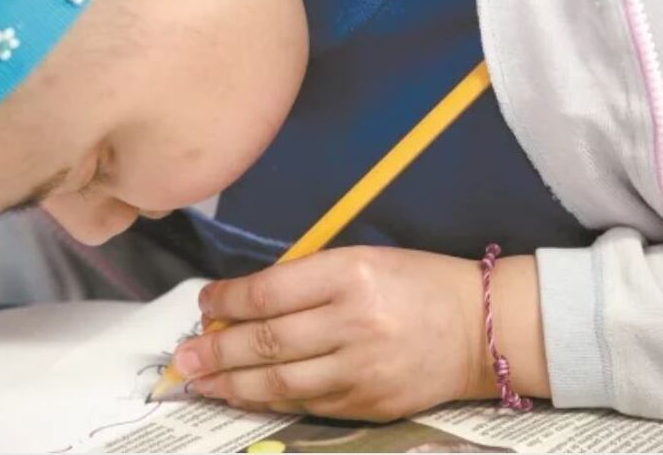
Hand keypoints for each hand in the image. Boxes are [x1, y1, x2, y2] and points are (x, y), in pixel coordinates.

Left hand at [170, 246, 496, 421]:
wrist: (480, 328)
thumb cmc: (416, 283)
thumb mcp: (363, 259)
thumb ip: (305, 279)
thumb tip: (243, 302)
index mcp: (350, 274)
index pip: (269, 292)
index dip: (227, 300)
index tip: (204, 302)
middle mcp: (353, 322)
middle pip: (266, 341)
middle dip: (216, 349)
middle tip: (182, 357)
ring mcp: (362, 368)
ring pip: (279, 381)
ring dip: (231, 384)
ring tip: (199, 382)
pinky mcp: (369, 403)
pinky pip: (305, 404)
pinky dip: (268, 400)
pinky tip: (243, 395)